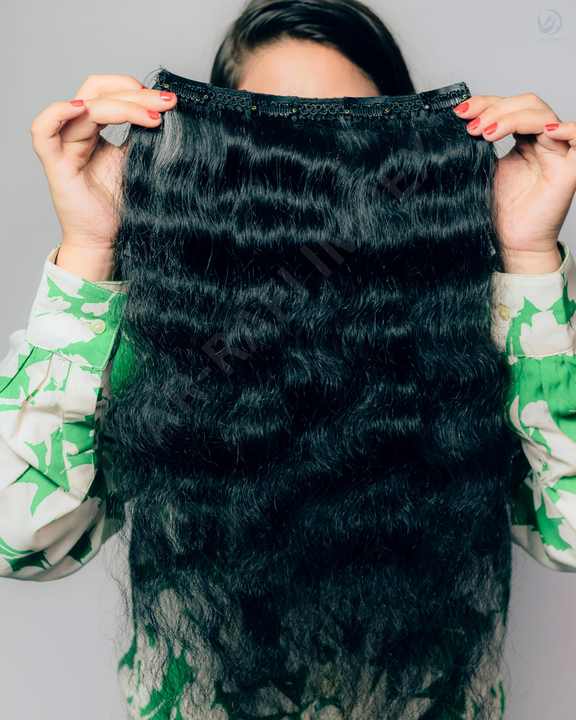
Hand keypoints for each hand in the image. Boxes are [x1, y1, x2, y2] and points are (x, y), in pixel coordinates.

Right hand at [30, 74, 177, 279]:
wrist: (106, 240)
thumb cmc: (119, 206)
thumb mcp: (138, 164)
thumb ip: (145, 140)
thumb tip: (169, 116)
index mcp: (95, 130)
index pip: (109, 93)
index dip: (137, 91)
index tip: (169, 101)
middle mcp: (78, 133)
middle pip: (97, 93)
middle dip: (135, 94)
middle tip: (167, 103)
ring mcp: (65, 147)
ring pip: (83, 108)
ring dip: (119, 105)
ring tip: (151, 116)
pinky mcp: (56, 165)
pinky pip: (43, 131)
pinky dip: (58, 113)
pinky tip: (83, 109)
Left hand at [452, 92, 575, 271]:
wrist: (514, 243)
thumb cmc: (503, 212)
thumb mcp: (485, 171)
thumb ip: (480, 146)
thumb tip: (462, 123)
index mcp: (524, 140)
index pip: (509, 108)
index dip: (486, 104)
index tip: (460, 112)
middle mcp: (543, 141)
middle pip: (527, 105)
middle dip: (496, 109)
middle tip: (472, 126)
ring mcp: (558, 152)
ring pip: (543, 116)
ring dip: (512, 118)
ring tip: (486, 132)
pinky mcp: (571, 169)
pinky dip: (566, 129)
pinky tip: (544, 132)